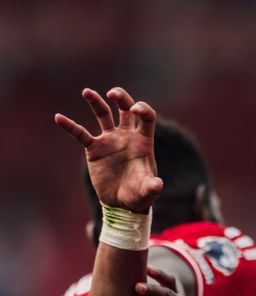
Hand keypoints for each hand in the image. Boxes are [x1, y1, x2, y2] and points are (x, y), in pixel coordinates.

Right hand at [55, 87, 161, 211]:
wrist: (121, 203)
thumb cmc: (139, 195)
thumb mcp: (147, 191)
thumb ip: (152, 187)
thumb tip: (157, 185)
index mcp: (144, 142)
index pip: (147, 118)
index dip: (143, 109)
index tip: (136, 109)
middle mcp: (127, 136)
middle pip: (125, 109)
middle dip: (121, 98)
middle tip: (112, 93)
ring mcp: (110, 140)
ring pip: (103, 115)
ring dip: (96, 102)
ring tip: (87, 92)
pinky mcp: (94, 149)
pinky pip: (81, 134)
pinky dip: (70, 126)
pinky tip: (59, 117)